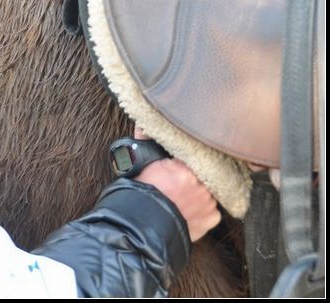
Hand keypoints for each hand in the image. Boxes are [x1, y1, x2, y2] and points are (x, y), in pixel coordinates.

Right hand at [133, 127, 220, 241]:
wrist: (141, 228)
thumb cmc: (139, 196)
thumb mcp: (141, 164)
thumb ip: (145, 141)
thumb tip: (142, 123)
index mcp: (186, 167)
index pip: (195, 154)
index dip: (189, 157)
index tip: (185, 160)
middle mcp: (201, 183)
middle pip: (204, 173)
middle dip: (196, 176)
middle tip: (182, 182)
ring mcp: (208, 202)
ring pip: (209, 191)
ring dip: (201, 193)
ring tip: (185, 198)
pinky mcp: (211, 219)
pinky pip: (212, 211)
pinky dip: (203, 211)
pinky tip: (190, 211)